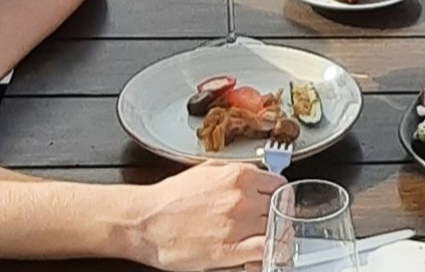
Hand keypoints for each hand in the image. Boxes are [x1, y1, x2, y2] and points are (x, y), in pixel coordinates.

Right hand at [131, 161, 284, 270]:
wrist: (145, 221)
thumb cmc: (170, 197)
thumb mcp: (206, 171)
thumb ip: (236, 172)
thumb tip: (256, 176)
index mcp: (238, 176)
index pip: (279, 184)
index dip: (279, 195)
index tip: (276, 201)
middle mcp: (241, 199)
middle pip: (278, 208)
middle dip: (275, 215)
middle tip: (269, 221)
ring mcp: (236, 226)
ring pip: (274, 229)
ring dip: (273, 234)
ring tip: (267, 238)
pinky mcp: (227, 251)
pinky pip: (263, 252)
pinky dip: (267, 253)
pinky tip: (262, 253)